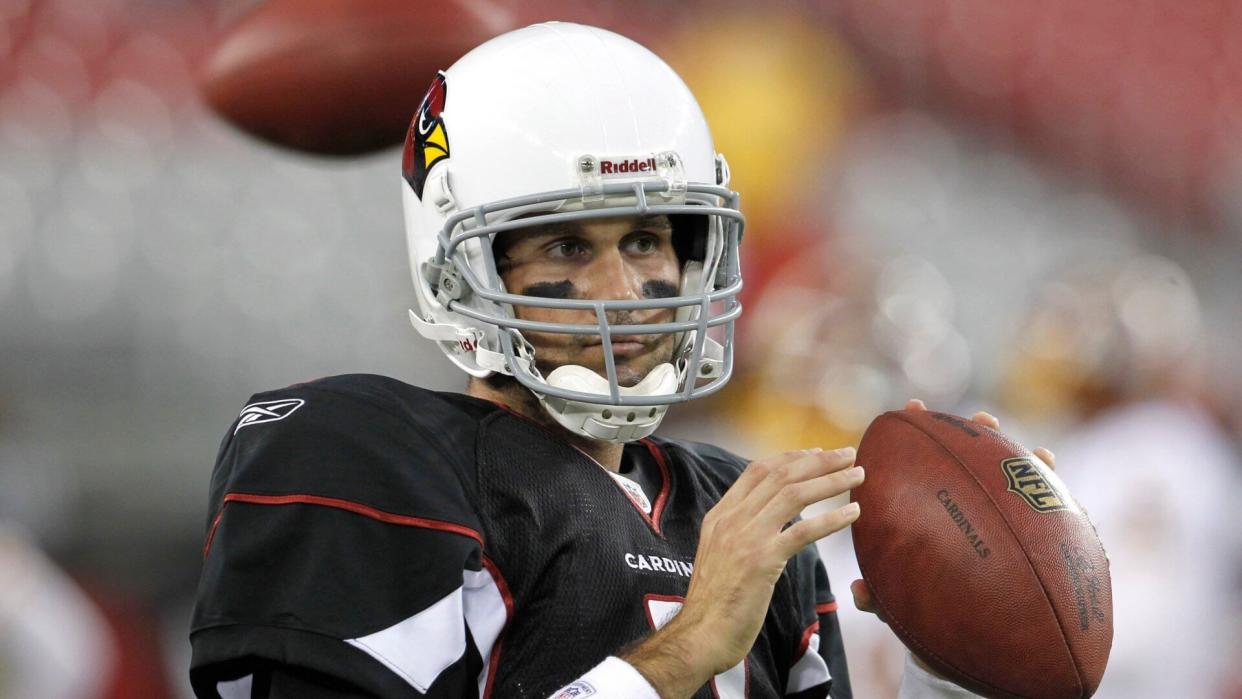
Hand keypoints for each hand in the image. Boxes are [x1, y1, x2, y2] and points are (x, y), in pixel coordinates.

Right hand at [624, 447, 863, 696]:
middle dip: (817, 461)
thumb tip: (765, 524)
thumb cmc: (713, 605)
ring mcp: (745, 538)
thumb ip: (738, 534)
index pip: (757, 471)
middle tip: (847, 454)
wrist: (699, 635)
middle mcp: (731, 520)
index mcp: (720, 516)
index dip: (790, 458)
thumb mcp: (719, 556)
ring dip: (830, 482)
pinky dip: (831, 519)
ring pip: (793, 495)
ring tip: (857, 475)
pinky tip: (852, 514)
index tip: (816, 452)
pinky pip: (802, 531)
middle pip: (780, 476)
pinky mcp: (761, 561)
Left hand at [850, 399, 1055, 676]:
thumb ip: (878, 598)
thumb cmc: (920, 612)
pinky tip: (1054, 470)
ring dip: (1018, 459)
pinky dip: (1050, 491)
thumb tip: (859, 590)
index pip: (916, 466)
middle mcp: (956, 508)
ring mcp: (987, 518)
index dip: (915, 432)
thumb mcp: (896, 605)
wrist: (956, 641)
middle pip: (963, 462)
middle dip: (974, 436)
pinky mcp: (1020, 537)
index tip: (914, 407)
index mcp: (920, 513)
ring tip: (1032, 447)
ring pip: (1003, 480)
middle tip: (983, 420)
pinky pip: (1038, 512)